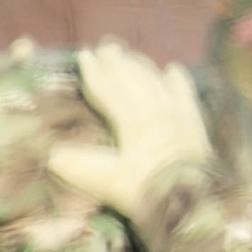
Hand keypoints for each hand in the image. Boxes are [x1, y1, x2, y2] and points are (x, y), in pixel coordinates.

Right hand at [47, 41, 214, 229]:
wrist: (199, 205)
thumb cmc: (150, 194)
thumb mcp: (110, 184)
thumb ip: (80, 168)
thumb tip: (51, 155)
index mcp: (134, 122)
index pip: (110, 90)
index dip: (95, 73)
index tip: (84, 55)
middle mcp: (159, 112)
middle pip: (135, 80)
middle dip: (118, 63)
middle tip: (106, 46)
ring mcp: (181, 117)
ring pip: (158, 83)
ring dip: (142, 67)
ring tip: (130, 54)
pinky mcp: (197, 127)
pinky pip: (186, 95)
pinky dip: (177, 81)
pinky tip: (172, 69)